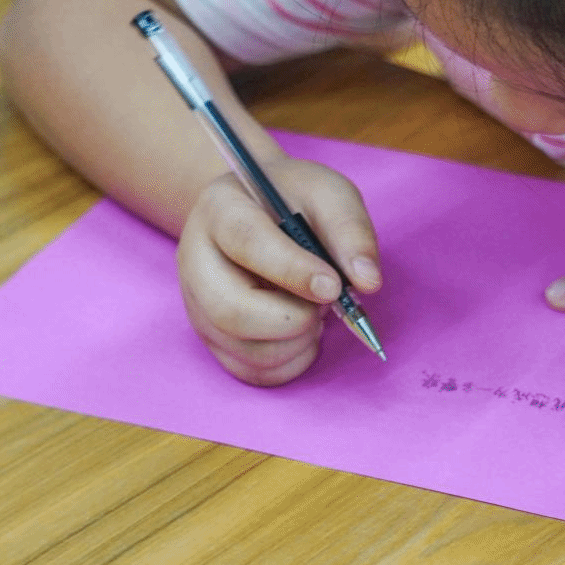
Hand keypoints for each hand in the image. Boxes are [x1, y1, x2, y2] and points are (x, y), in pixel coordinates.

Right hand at [176, 154, 380, 385]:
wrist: (256, 212)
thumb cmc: (293, 201)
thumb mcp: (327, 193)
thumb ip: (349, 229)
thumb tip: (367, 281)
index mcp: (220, 209)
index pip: (247, 242)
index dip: (293, 270)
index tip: (333, 287)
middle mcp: (197, 261)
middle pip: (230, 311)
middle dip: (293, 319)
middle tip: (327, 302)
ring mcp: (197, 305)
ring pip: (243, 349)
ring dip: (297, 342)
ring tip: (315, 311)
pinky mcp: (211, 338)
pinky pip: (250, 371)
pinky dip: (290, 362)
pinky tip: (303, 332)